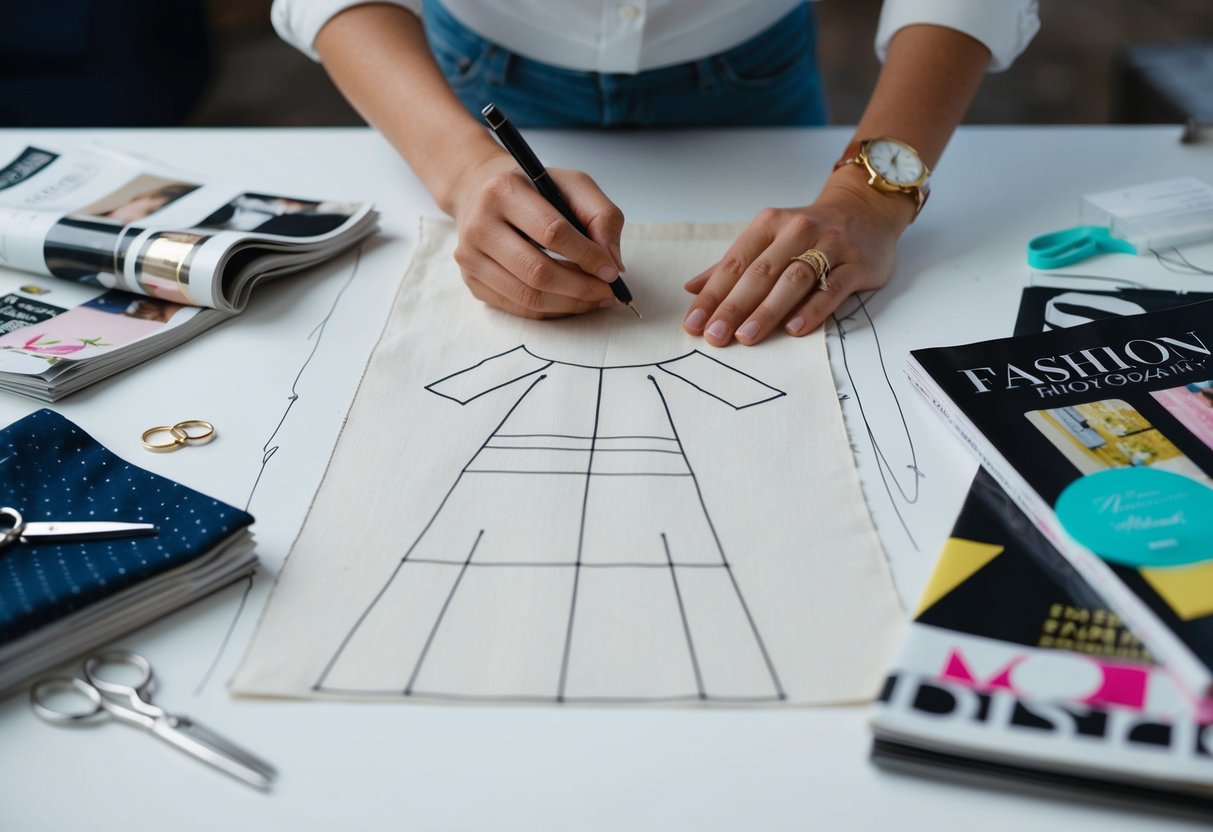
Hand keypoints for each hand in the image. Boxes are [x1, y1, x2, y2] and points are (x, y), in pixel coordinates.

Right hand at [448, 153, 625, 317]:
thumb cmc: (533, 188)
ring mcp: (470, 257)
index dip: (587, 256)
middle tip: (608, 294)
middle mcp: (480, 225)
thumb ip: (602, 216)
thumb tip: (613, 264)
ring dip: (569, 304)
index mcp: (504, 191)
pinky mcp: (472, 281)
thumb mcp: (573, 184)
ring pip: (528, 296)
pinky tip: (570, 302)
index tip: (612, 272)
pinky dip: (551, 311)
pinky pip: (518, 307)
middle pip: (537, 272)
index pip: (552, 233)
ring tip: (594, 299)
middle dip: (581, 288)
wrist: (481, 191)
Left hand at [682, 169, 914, 344]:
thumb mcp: (767, 238)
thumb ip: (732, 265)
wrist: (866, 209)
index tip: (693, 324)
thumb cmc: (808, 233)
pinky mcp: (857, 263)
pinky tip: (794, 329)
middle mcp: (798, 231)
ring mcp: (830, 245)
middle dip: (734, 307)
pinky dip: (813, 309)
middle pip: (760, 273)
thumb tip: (691, 289)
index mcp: (769, 224)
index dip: (712, 295)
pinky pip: (832, 288)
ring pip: (794, 280)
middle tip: (714, 337)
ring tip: (746, 337)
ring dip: (768, 311)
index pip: (735, 263)